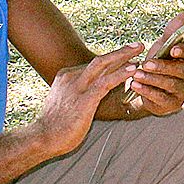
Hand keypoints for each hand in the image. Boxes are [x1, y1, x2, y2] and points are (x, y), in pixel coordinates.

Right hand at [33, 43, 141, 157]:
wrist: (43, 138)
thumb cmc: (56, 126)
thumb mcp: (65, 103)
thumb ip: (77, 95)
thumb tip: (89, 97)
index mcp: (67, 76)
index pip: (93, 65)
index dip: (112, 60)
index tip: (128, 56)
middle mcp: (72, 77)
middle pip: (100, 60)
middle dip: (121, 51)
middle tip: (138, 45)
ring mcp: (78, 86)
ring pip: (104, 64)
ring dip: (123, 56)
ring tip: (140, 50)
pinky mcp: (85, 98)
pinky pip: (106, 81)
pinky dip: (121, 74)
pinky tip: (133, 69)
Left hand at [125, 38, 183, 115]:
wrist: (152, 87)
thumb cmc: (161, 61)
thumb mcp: (165, 45)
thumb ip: (174, 30)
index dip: (183, 51)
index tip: (171, 49)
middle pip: (181, 71)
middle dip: (163, 67)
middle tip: (146, 63)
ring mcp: (183, 91)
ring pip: (170, 85)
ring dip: (152, 79)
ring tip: (137, 75)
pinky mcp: (172, 104)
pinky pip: (161, 98)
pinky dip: (147, 91)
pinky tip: (136, 86)